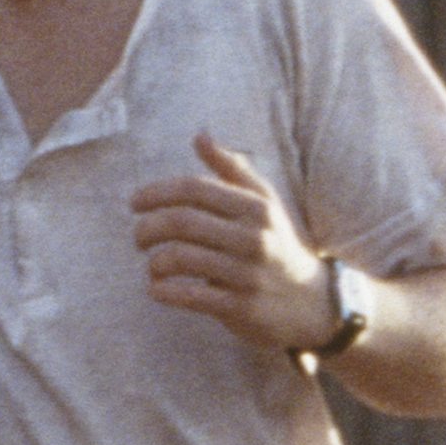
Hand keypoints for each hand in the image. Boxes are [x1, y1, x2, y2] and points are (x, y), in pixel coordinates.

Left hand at [129, 131, 326, 353]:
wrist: (311, 302)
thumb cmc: (276, 243)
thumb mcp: (263, 202)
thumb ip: (232, 169)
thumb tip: (200, 137)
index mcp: (255, 207)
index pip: (194, 189)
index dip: (157, 193)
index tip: (135, 203)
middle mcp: (254, 237)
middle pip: (183, 222)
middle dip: (149, 228)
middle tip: (139, 238)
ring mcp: (248, 273)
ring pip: (182, 258)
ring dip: (155, 262)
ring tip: (153, 265)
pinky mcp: (242, 307)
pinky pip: (191, 296)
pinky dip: (165, 291)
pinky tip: (157, 289)